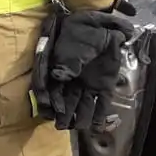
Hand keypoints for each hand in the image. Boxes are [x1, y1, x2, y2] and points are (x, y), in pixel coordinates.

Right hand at [34, 8, 133, 130]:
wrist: (104, 27)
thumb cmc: (84, 33)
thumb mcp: (76, 45)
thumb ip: (70, 61)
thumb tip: (59, 75)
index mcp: (62, 71)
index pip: (53, 90)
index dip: (52, 101)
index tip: (51, 111)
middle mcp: (74, 82)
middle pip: (67, 102)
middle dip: (63, 114)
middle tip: (61, 126)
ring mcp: (90, 85)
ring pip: (83, 106)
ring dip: (80, 117)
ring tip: (78, 127)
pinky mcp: (105, 86)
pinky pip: (102, 103)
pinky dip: (100, 115)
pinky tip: (98, 127)